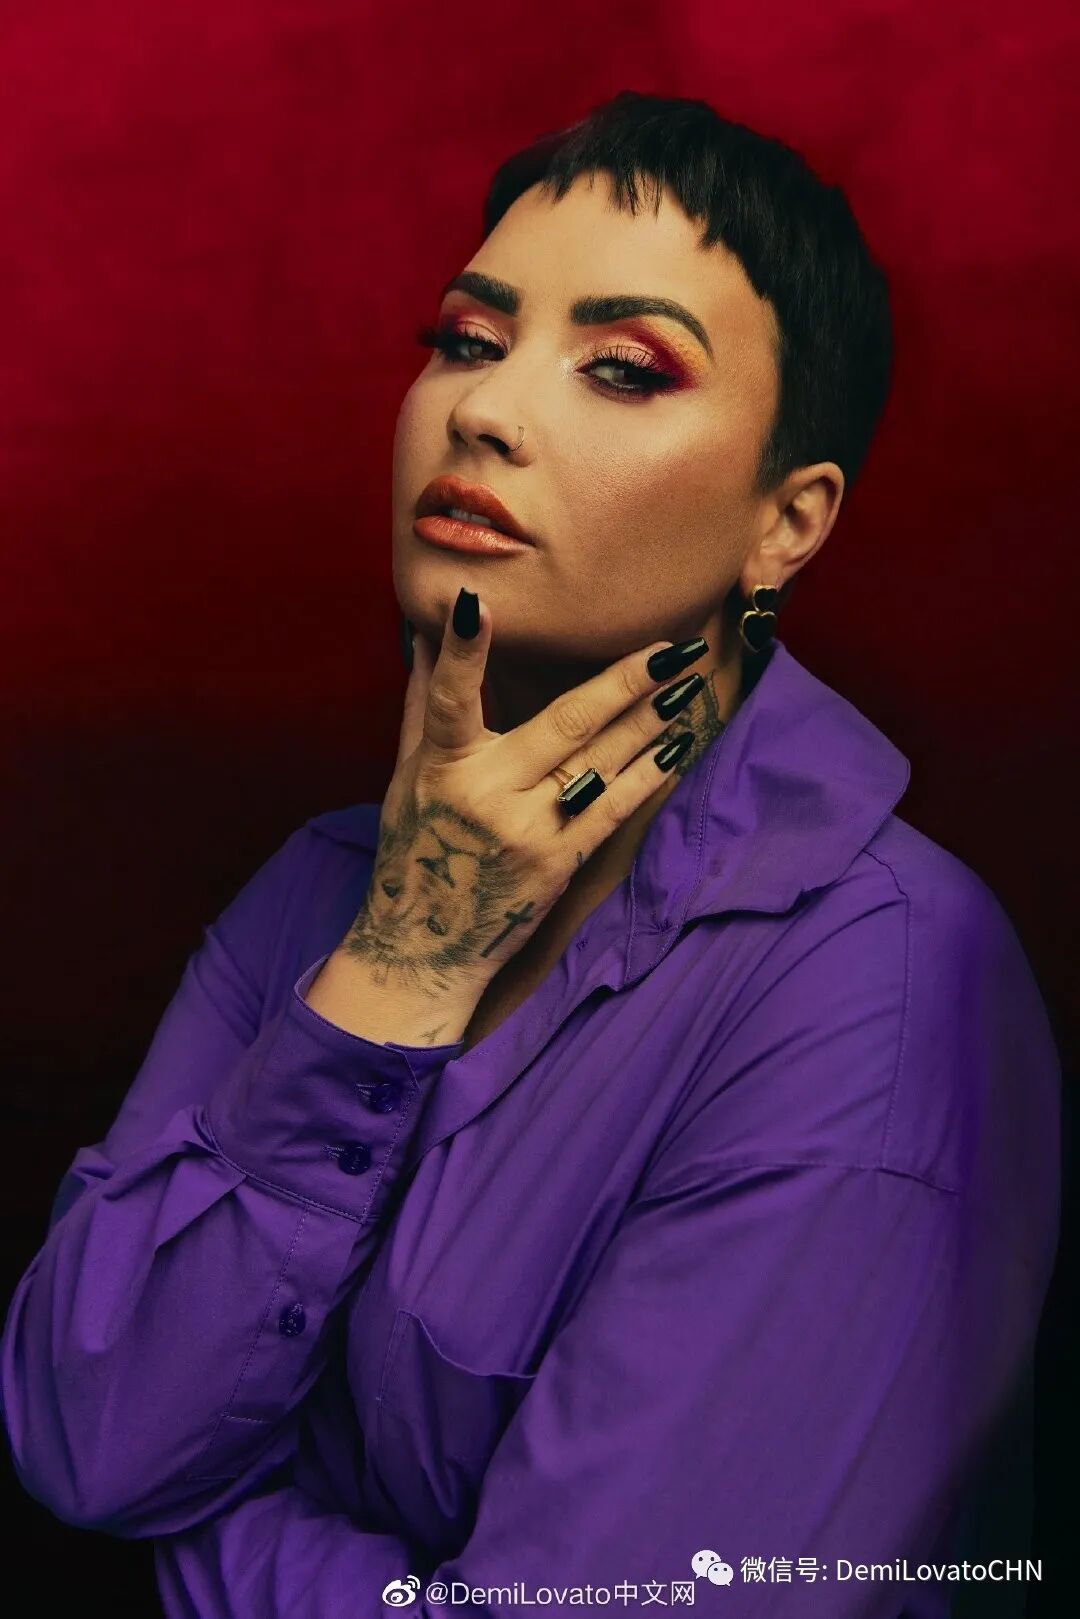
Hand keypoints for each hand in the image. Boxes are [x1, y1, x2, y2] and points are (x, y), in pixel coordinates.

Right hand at [341, 587, 707, 1008]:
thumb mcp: (406, 777)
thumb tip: (426, 633)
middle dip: (625, 680)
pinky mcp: (558, 864)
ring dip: (651, 722)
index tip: (480, 604)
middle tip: (673, 645)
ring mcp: (528, 832)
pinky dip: (646, 776)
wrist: (425, 949)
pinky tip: (677, 747)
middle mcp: (487, 795)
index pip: (450, 699)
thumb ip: (425, 704)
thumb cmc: (413, 853)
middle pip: (564, 724)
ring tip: (691, 685)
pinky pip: (613, 811)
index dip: (465, 653)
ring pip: (600, 762)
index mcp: (443, 767)